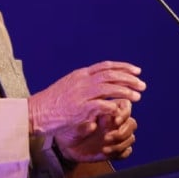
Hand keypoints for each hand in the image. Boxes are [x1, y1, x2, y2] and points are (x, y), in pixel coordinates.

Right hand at [28, 61, 144, 136]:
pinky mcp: (80, 108)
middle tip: (142, 85)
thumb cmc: (52, 102)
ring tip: (138, 97)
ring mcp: (81, 94)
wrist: (36, 111)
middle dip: (129, 79)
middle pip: (111, 75)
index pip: (106, 66)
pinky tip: (120, 109)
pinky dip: (113, 106)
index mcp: (81, 74)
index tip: (136, 70)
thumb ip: (84, 84)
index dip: (123, 67)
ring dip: (125, 91)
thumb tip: (99, 87)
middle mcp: (82, 80)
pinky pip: (101, 105)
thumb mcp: (69, 86)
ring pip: (109, 87)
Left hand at [55, 99, 137, 161]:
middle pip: (131, 123)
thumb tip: (98, 121)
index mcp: (108, 110)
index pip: (126, 107)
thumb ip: (88, 119)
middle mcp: (114, 122)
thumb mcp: (76, 121)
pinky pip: (127, 151)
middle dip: (122, 132)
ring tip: (104, 147)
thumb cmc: (70, 128)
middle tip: (107, 137)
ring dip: (120, 144)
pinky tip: (106, 152)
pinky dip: (120, 153)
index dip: (124, 113)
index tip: (116, 120)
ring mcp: (115, 135)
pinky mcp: (115, 149)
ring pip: (131, 137)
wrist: (66, 145)